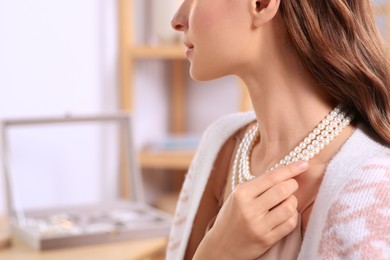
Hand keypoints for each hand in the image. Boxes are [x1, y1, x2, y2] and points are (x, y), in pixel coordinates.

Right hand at [193, 161, 308, 259]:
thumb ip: (258, 184)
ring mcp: (259, 226)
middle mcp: (249, 209)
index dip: (291, 169)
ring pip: (290, 206)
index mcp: (241, 194)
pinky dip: (292, 216)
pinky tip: (286, 214)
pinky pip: (290, 223)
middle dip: (293, 185)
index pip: (272, 177)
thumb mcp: (238, 196)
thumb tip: (286, 171)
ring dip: (293, 201)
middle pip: (283, 190)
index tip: (304, 164)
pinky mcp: (267, 240)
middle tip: (291, 185)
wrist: (221, 245)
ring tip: (286, 201)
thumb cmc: (232, 216)